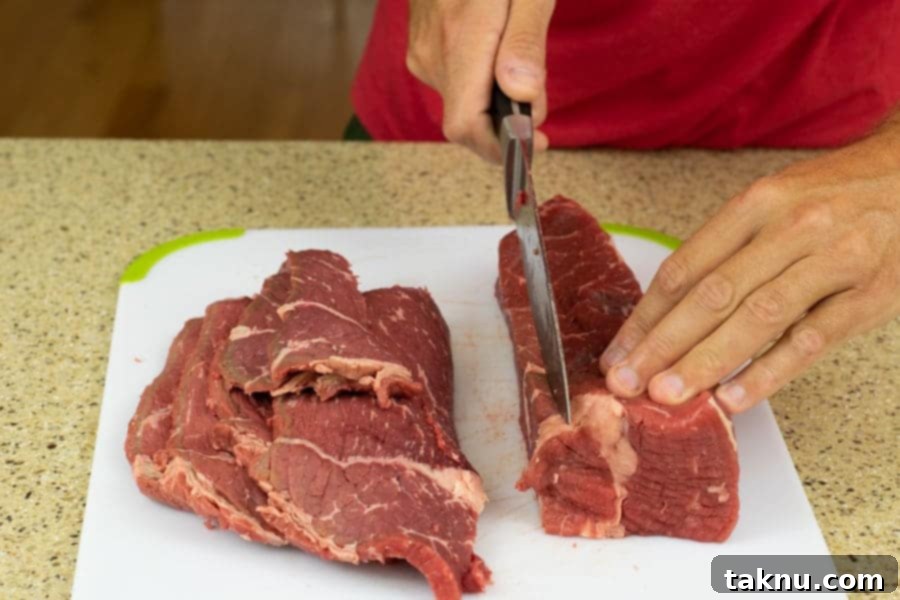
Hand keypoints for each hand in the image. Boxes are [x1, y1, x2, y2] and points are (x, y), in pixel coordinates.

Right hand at [405, 0, 553, 161]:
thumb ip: (526, 42)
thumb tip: (522, 96)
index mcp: (460, 40)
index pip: (466, 127)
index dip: (501, 148)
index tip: (538, 145)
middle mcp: (432, 54)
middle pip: (466, 121)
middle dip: (506, 124)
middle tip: (539, 99)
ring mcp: (422, 52)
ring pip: (461, 103)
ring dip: (494, 104)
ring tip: (520, 68)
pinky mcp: (421, 48)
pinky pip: (453, 84)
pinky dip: (480, 87)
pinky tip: (498, 60)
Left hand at [600, 116, 899, 412]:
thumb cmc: (832, 197)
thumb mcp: (773, 203)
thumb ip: (725, 251)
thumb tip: (665, 313)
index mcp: (755, 205)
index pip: (685, 268)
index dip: (645, 316)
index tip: (618, 353)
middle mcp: (789, 229)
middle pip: (711, 295)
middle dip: (662, 344)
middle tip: (627, 382)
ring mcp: (831, 261)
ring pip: (756, 317)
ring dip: (706, 361)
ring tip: (668, 395)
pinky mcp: (868, 294)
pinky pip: (810, 339)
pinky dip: (769, 371)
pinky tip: (735, 397)